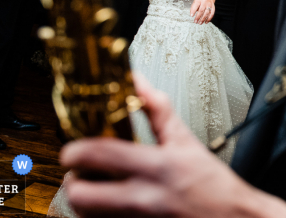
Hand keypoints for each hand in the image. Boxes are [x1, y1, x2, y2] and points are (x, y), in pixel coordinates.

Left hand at [61, 74, 285, 217]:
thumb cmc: (212, 184)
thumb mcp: (185, 140)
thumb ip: (157, 110)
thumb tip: (137, 82)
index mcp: (157, 166)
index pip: (99, 154)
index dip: (75, 150)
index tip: (74, 148)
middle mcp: (144, 198)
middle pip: (81, 195)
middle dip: (73, 182)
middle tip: (81, 174)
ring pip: (86, 216)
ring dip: (85, 203)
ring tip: (96, 191)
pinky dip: (101, 217)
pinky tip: (112, 207)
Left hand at [190, 0, 214, 23]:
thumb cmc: (200, 1)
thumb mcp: (195, 2)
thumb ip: (193, 8)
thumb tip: (192, 14)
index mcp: (199, 0)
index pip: (196, 5)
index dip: (193, 11)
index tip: (191, 15)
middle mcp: (204, 2)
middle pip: (201, 10)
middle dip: (198, 17)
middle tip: (195, 21)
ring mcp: (209, 5)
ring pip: (207, 13)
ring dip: (203, 19)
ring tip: (200, 23)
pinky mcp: (213, 8)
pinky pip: (211, 14)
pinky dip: (208, 19)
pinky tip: (206, 22)